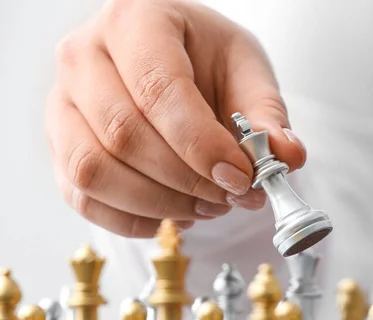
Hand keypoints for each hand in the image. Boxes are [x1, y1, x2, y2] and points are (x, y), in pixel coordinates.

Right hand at [45, 0, 305, 236]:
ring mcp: (62, 104)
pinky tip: (176, 214)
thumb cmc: (205, 58)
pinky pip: (84, 198)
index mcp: (136, 21)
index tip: (241, 177)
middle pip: (123, 135)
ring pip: (94, 171)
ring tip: (208, 205)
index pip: (158, 89)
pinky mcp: (60, 147)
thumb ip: (266, 115)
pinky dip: (134, 220)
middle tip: (231, 195)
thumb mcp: (246, 71)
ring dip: (160, 203)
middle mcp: (84, 58)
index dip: (202, 144)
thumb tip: (287, 157)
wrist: (170, 58)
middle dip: (186, 179)